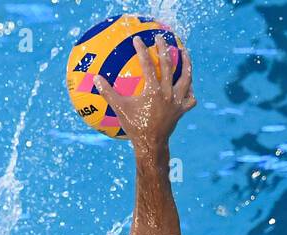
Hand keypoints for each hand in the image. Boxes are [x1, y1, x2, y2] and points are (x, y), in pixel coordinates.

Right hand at [93, 35, 195, 154]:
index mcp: (153, 91)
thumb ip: (108, 93)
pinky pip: (190, 98)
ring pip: (186, 78)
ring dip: (186, 63)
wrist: (151, 145)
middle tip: (161, 37)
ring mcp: (177, 101)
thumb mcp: (119, 109)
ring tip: (184, 52)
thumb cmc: (134, 127)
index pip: (148, 65)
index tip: (138, 40)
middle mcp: (168, 93)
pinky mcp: (182, 110)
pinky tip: (188, 85)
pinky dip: (190, 91)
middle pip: (169, 65)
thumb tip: (96, 79)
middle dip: (164, 48)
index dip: (142, 51)